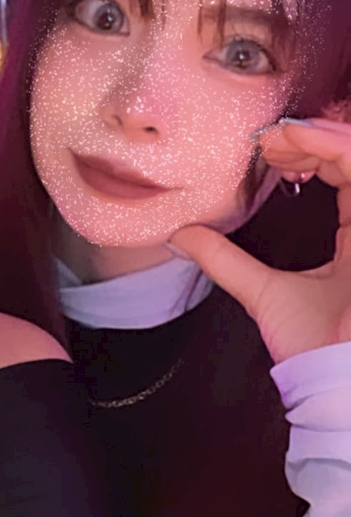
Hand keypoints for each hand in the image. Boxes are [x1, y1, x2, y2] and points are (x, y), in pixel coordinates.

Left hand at [169, 117, 350, 363]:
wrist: (332, 381)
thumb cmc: (312, 347)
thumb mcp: (261, 291)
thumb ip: (224, 260)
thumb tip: (181, 234)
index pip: (343, 173)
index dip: (309, 151)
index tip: (265, 150)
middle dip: (314, 135)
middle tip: (270, 139)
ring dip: (323, 135)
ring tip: (283, 135)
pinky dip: (336, 146)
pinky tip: (302, 141)